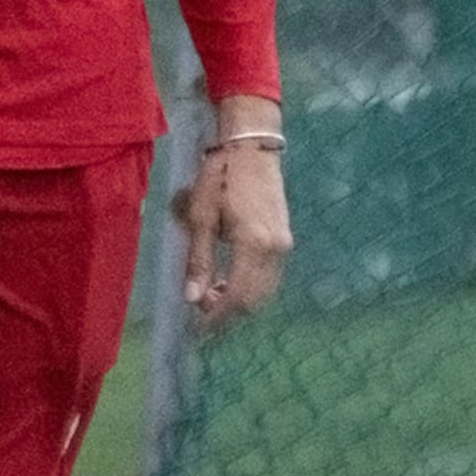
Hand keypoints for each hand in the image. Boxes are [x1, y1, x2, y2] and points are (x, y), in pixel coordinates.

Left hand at [173, 100, 293, 335]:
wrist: (251, 148)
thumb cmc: (220, 177)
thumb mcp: (200, 216)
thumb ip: (198, 260)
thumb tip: (192, 298)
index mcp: (253, 244)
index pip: (238, 297)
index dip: (218, 317)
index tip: (197, 327)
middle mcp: (275, 249)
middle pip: (255, 299)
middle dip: (228, 312)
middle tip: (200, 310)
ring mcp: (283, 244)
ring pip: (264, 290)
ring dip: (239, 299)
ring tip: (211, 293)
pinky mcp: (284, 238)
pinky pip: (269, 275)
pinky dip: (249, 285)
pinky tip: (229, 277)